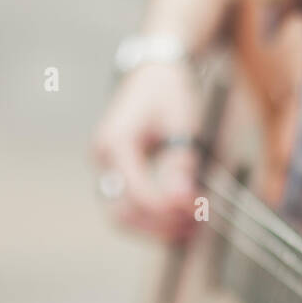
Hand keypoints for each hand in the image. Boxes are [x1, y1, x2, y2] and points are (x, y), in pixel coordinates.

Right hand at [90, 61, 199, 240]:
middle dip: (159, 226)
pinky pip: (130, 207)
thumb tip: (183, 200)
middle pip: (122, 214)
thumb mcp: (180, 123)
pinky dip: (155, 219)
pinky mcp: (117, 175)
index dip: (167, 209)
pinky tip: (181, 219)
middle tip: (195, 225)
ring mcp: (107, 168)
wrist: (154, 74)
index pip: (137, 193)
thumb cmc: (168, 92)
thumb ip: (180, 163)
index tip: (197, 209)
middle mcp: (104, 158)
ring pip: (123, 217)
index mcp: (116, 142)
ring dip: (157, 228)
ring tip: (192, 227)